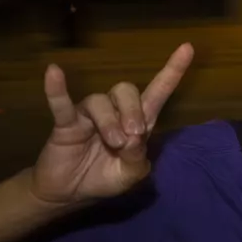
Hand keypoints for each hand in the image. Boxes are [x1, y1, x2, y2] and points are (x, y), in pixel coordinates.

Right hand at [29, 43, 193, 206]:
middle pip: (127, 90)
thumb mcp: (130, 174)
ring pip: (100, 100)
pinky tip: (54, 72)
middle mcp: (115, 112)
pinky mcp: (66, 123)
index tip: (187, 48)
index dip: (172, 72)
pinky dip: (57, 89)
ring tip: (114, 143)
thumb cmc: (104, 177)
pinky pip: (61, 103)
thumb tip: (133, 138)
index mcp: (138, 122)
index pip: (157, 92)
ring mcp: (89, 115)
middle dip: (133, 110)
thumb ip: (137, 158)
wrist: (70, 193)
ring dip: (110, 122)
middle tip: (133, 135)